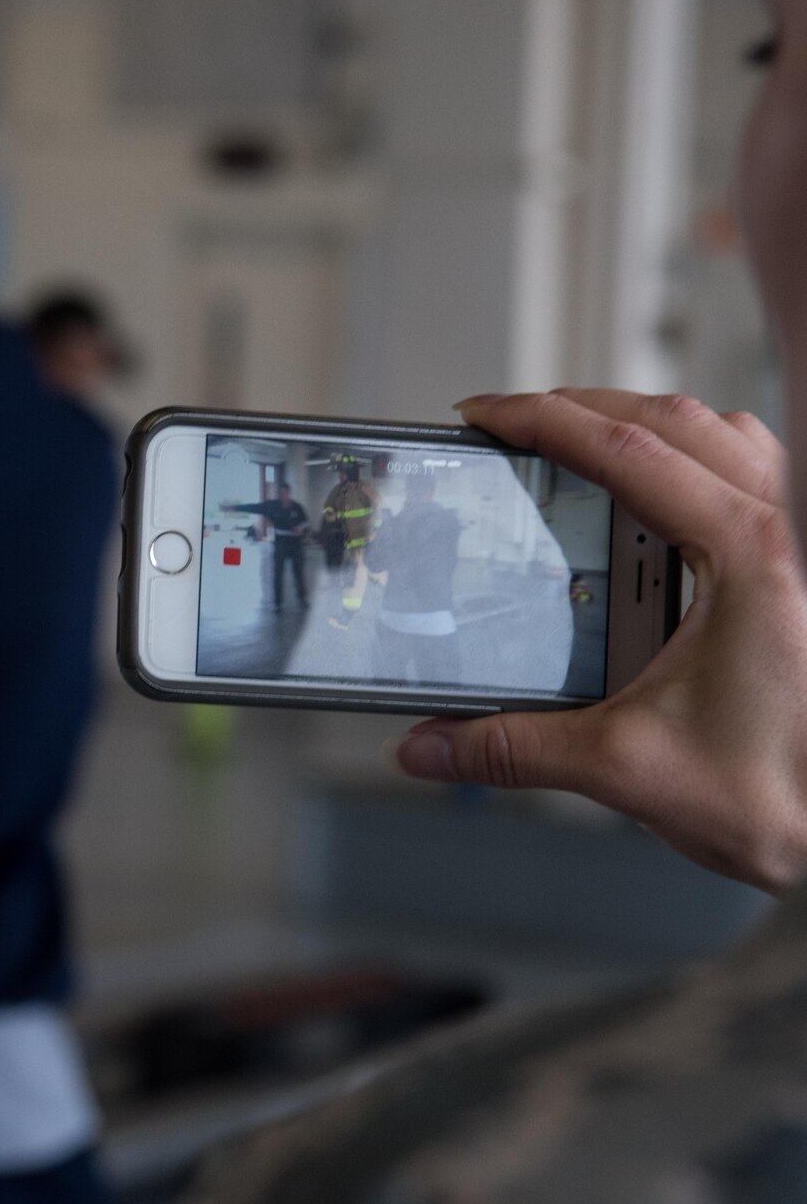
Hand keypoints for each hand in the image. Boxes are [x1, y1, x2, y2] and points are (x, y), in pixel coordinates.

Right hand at [389, 389, 806, 892]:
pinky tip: (662, 507)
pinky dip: (699, 463)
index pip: (627, 449)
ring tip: (583, 447)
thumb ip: (513, 749)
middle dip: (583, 407)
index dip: (542, 419)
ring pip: (726, 436)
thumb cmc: (789, 796)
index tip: (486, 417)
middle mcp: (791, 531)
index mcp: (751, 556)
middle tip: (514, 425)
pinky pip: (759, 476)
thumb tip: (433, 745)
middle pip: (674, 419)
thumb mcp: (626, 768)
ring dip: (649, 427)